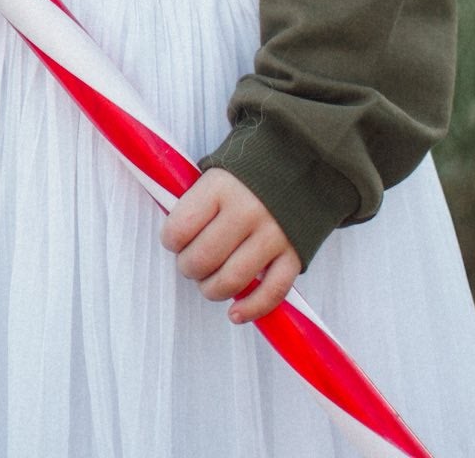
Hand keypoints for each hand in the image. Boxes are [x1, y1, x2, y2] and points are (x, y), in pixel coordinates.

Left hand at [159, 168, 299, 323]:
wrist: (303, 160)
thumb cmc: (248, 171)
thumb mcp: (218, 171)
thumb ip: (198, 201)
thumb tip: (176, 238)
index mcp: (220, 187)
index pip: (180, 228)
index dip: (171, 241)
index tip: (175, 241)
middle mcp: (246, 211)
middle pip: (203, 259)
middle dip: (189, 268)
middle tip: (191, 264)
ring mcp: (273, 235)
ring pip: (232, 280)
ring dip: (213, 290)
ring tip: (209, 284)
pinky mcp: (295, 255)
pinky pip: (271, 293)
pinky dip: (251, 309)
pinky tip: (236, 313)